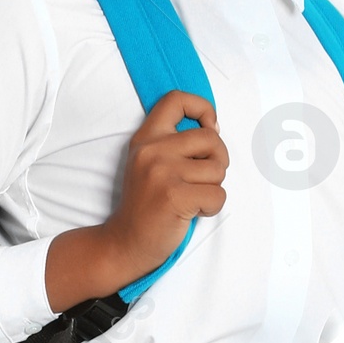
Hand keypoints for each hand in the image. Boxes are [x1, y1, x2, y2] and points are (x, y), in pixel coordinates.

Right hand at [46, 90, 227, 310]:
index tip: (209, 129)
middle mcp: (152, 150)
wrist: (125, 243)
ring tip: (192, 198)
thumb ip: (174, 143)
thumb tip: (214, 128)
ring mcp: (161, 172)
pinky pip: (218, 195)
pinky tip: (191, 212)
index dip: (203, 109)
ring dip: (213, 188)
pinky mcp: (174, 196)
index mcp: (146, 138)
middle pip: (211, 138)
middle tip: (202, 179)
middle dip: (218, 161)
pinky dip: (212, 208)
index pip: (176, 99)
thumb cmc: (147, 205)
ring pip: (218, 169)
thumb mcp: (150, 163)